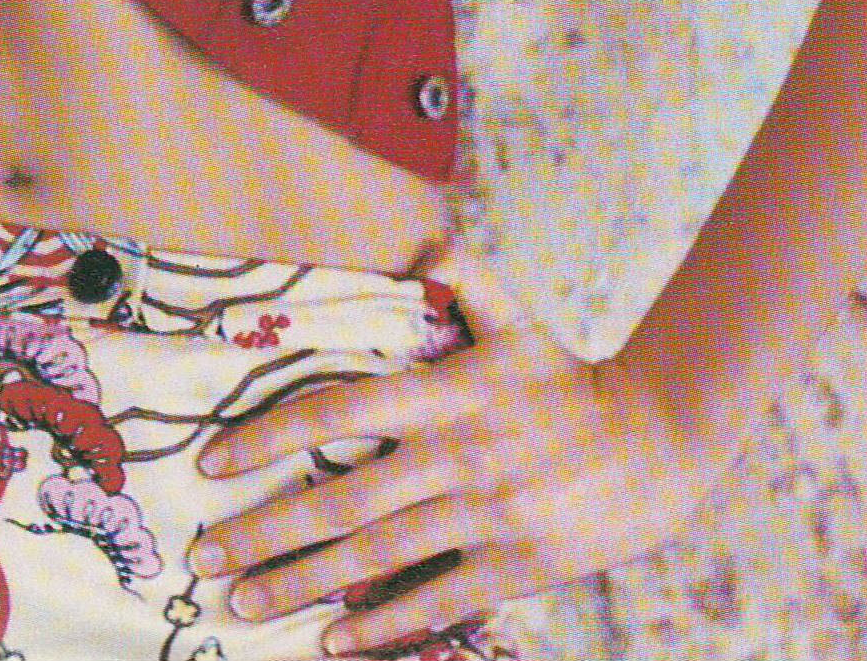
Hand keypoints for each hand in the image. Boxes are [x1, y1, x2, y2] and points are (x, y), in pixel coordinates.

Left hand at [189, 253, 725, 654]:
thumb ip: (465, 280)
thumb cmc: (572, 384)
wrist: (660, 441)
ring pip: (375, 555)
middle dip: (265, 529)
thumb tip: (422, 244)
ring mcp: (485, 514)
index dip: (270, 435)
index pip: (338, 410)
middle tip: (206, 554)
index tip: (214, 459)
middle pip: (342, 498)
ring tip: (245, 600)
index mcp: (446, 393)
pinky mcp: (515, 564)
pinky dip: (379, 623)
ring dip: (303, 581)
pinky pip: (434, 599)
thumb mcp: (517, 323)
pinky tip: (330, 639)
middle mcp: (456, 454)